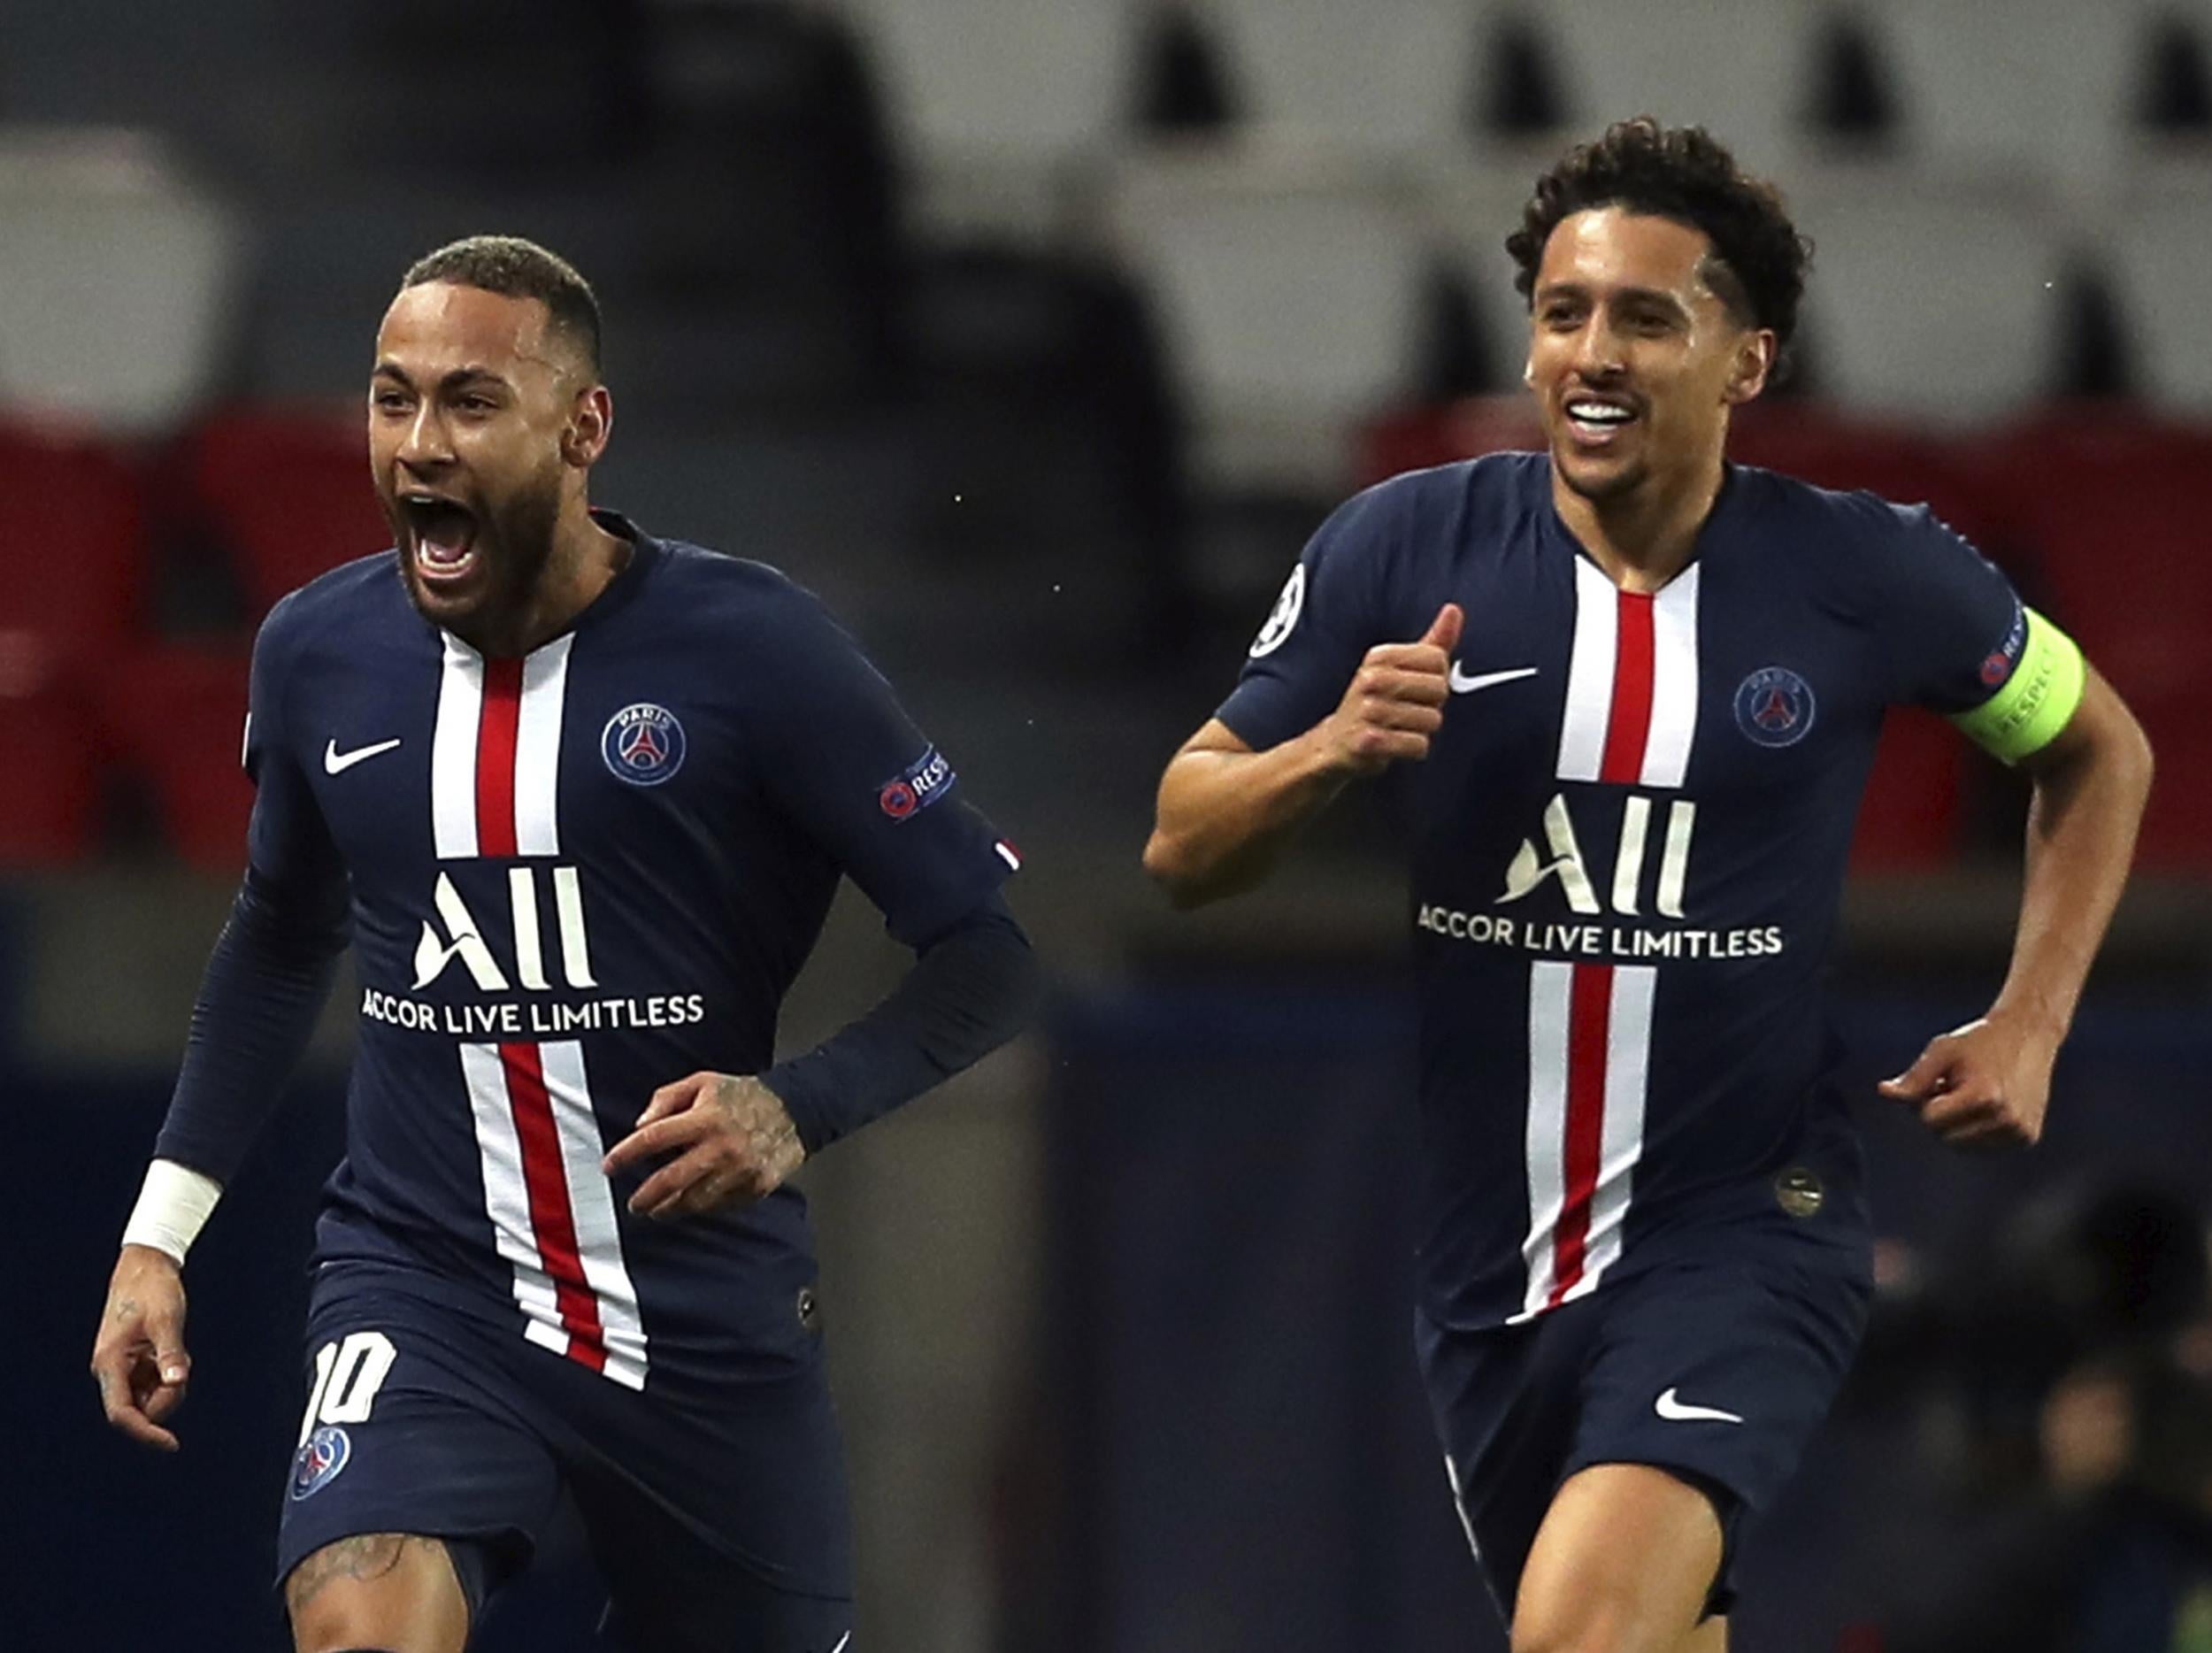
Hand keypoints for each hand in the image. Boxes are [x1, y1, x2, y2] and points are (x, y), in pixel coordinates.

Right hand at [90, 1245, 191, 1450]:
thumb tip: (177, 1383)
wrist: (146, 1266)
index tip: (171, 1444)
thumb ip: (171, 1353)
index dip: (145, 1433)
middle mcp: (112, 1371)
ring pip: (150, 1398)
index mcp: (109, 1363)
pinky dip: (169, 1375)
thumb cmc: (153, 1290)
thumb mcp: (166, 1320)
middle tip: (182, 1368)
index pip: (122, 1413)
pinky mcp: (135, 1363)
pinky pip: (155, 1384)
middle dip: (167, 1398)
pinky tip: (174, 1352)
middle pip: (140, 1409)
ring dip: (169, 1385)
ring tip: (176, 1352)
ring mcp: (123, 1368)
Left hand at [601, 1072, 804, 1219]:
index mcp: (704, 1118)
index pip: (653, 1139)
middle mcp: (720, 1147)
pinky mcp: (754, 1188)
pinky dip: (699, 1208)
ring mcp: (738, 1171)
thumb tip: (639, 1125)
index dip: (626, 1155)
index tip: (610, 1166)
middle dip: (645, 1196)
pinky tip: (689, 1205)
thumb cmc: (745, 1096)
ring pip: (693, 1201)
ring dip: (668, 1209)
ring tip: (656, 1210)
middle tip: (635, 1203)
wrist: (796, 1111)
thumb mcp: (703, 1082)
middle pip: (669, 1180)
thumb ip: (666, 1098)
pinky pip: (718, 1206)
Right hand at [1319, 604, 1462, 775]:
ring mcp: (1368, 710)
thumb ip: (1432, 642)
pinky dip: (1413, 750)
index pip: (1438, 659)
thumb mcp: (1399, 668)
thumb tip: (1454, 610)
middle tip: (1406, 711)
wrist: (1336, 743)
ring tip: (1398, 728)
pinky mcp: (1369, 742)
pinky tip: (1395, 745)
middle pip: (1439, 689)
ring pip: (1432, 720)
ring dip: (1422, 730)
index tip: (1416, 688)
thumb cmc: (1374, 703)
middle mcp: (1371, 679)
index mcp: (1380, 656)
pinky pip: (1419, 745)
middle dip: (1431, 706)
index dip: (1435, 678)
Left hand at [1878, 1011, 2059, 1148]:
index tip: (1940, 1080)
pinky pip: (1984, 1147)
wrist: (2029, 1036)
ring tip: (1972, 1094)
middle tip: (1955, 1086)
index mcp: (1983, 1097)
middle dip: (1940, 1115)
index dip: (1926, 1099)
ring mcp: (2020, 1132)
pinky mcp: (2028, 1138)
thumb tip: (1884, 1092)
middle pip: (1944, 1137)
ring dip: (1958, 1124)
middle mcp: (2005, 1119)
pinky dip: (1977, 1131)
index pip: (1929, 1119)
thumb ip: (1914, 1077)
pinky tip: (1989, 1105)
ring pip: (1963, 1146)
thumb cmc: (1979, 1042)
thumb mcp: (1943, 1051)